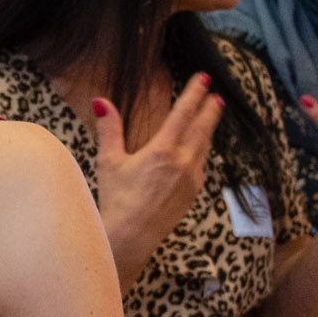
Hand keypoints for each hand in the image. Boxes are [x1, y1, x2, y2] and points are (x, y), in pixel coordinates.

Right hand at [91, 74, 222, 283]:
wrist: (130, 237)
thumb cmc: (115, 200)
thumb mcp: (109, 162)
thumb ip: (109, 129)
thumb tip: (101, 102)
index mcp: (162, 150)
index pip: (183, 114)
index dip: (194, 94)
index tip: (203, 79)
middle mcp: (183, 161)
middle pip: (203, 128)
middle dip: (210, 110)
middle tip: (216, 96)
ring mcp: (192, 178)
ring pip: (205, 147)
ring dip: (208, 130)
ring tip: (211, 119)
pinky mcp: (193, 193)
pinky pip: (201, 166)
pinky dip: (202, 152)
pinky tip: (198, 151)